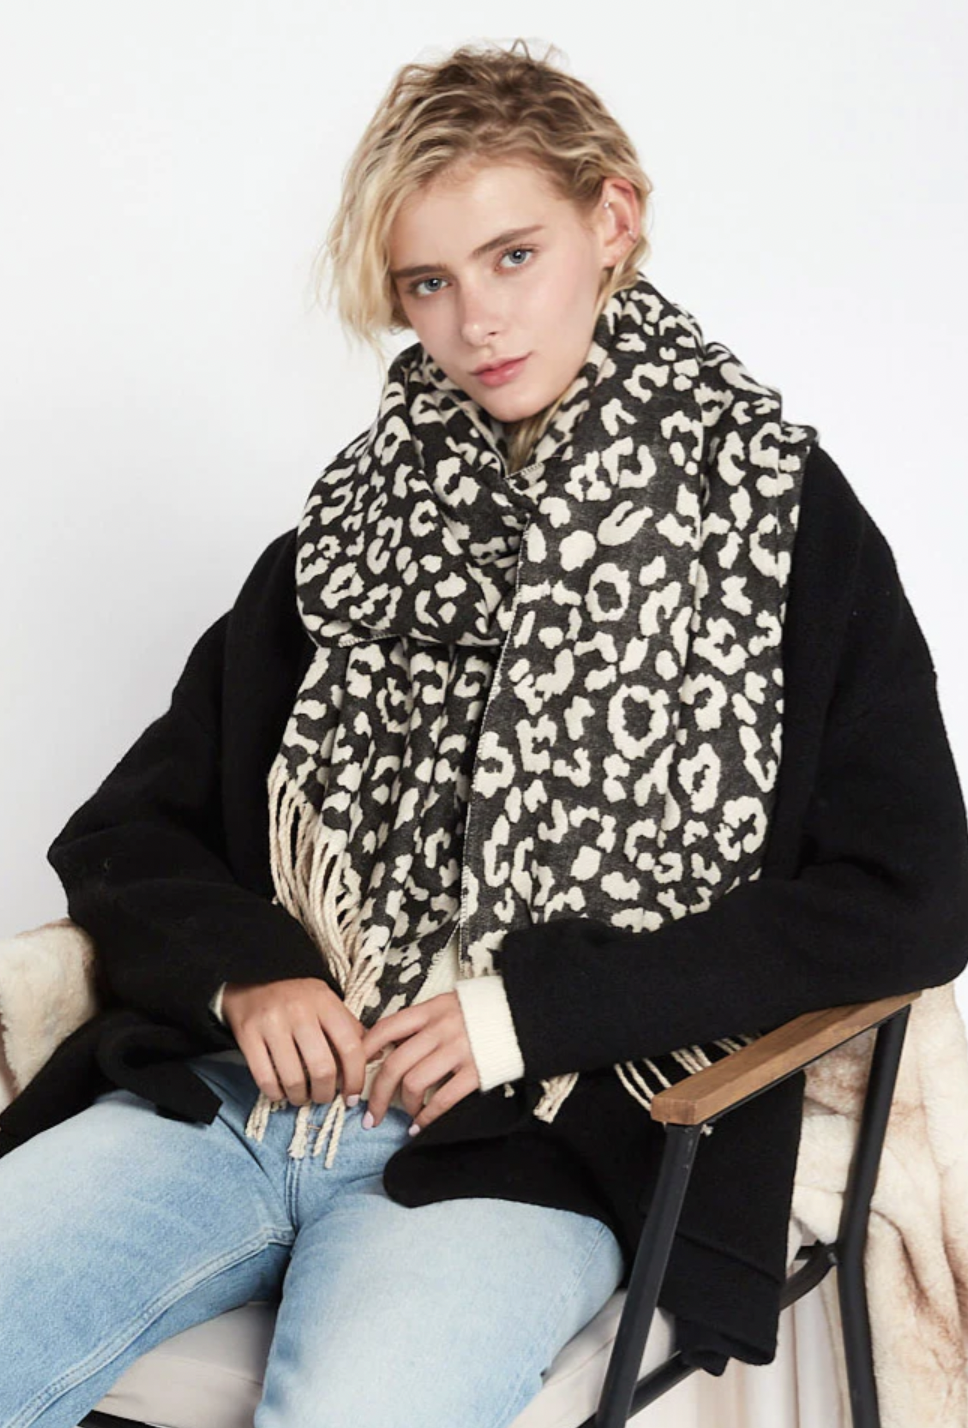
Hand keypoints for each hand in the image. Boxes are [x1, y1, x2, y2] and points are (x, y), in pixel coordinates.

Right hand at [222, 977, 365, 1107]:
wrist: (252, 976)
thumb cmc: (296, 995)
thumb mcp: (327, 1002)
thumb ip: (350, 1028)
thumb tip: (377, 1057)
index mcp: (324, 1001)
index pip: (351, 1047)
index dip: (356, 1078)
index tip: (353, 1095)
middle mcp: (299, 1011)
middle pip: (323, 1068)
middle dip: (326, 1093)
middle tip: (324, 1097)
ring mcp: (272, 1023)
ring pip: (294, 1078)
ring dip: (301, 1097)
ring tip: (302, 1096)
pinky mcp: (248, 1035)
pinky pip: (266, 1079)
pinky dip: (277, 1094)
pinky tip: (281, 1092)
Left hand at [359, 991, 480, 1131]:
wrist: (527, 1013)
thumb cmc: (484, 1011)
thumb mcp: (449, 1004)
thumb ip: (423, 1022)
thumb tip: (389, 1046)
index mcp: (431, 1009)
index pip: (385, 1028)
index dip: (364, 1052)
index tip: (354, 1072)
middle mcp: (441, 1028)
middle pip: (393, 1064)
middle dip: (376, 1095)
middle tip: (369, 1115)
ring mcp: (459, 1050)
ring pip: (413, 1083)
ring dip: (403, 1106)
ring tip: (403, 1117)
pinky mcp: (477, 1071)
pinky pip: (443, 1099)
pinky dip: (427, 1117)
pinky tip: (420, 1126)